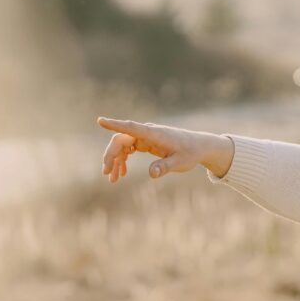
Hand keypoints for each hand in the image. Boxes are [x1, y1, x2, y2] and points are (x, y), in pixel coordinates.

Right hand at [97, 118, 234, 182]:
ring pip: (122, 145)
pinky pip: (128, 149)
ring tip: (112, 179)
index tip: (100, 121)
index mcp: (154, 134)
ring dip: (115, 160)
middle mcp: (147, 132)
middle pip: (121, 139)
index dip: (115, 124)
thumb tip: (151, 173)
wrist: (199, 147)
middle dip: (111, 155)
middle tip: (107, 174)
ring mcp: (145, 137)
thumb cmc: (190, 153)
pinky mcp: (146, 142)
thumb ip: (165, 167)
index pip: (131, 127)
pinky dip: (123, 160)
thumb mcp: (180, 162)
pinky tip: (122, 173)